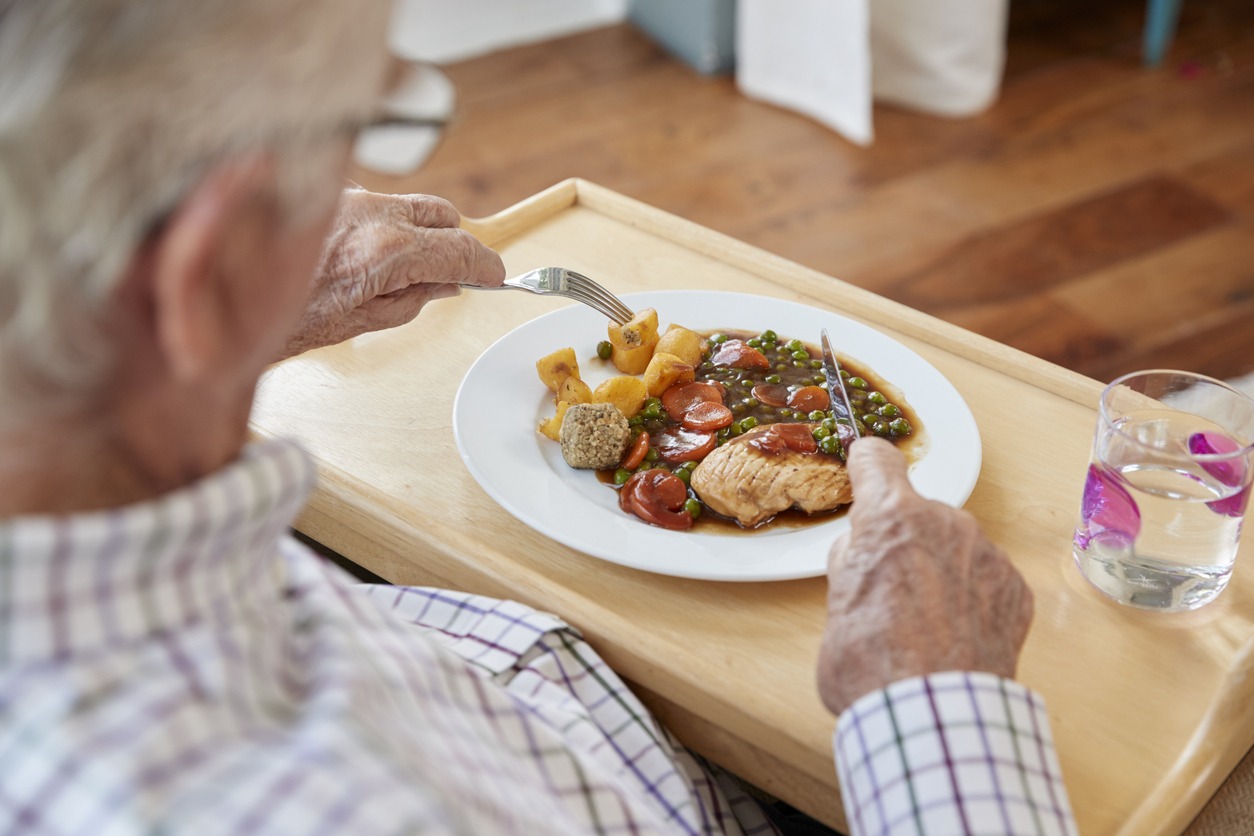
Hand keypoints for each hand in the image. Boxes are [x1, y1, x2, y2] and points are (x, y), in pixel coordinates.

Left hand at [281, 189, 504, 357]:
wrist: (224, 303)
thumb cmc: (285, 321)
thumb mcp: (364, 323)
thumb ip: (416, 299)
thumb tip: (446, 285)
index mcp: (388, 252)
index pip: (461, 249)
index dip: (485, 266)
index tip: (494, 276)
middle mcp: (371, 214)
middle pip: (443, 214)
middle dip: (454, 241)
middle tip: (450, 272)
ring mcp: (347, 198)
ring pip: (408, 203)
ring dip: (417, 230)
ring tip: (400, 266)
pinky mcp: (324, 192)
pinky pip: (370, 201)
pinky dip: (377, 222)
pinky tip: (358, 251)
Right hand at [816, 437, 1033, 716]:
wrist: (931, 716)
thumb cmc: (871, 663)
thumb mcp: (835, 602)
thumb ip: (853, 561)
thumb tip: (865, 550)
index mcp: (890, 517)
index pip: (876, 460)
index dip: (866, 466)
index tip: (864, 469)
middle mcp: (945, 522)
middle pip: (918, 514)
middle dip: (904, 541)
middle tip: (888, 591)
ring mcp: (986, 554)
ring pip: (956, 547)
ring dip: (941, 570)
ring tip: (925, 625)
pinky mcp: (1015, 589)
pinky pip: (986, 579)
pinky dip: (972, 599)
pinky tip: (955, 636)